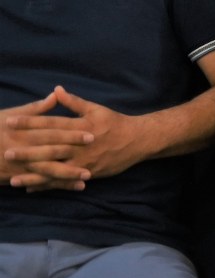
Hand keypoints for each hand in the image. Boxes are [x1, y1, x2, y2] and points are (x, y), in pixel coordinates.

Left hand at [3, 86, 152, 188]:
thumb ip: (74, 102)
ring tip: (13, 180)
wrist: (138, 141)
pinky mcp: (87, 174)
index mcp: (80, 126)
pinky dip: (48, 185)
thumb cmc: (115, 123)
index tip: (10, 122)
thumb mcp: (96, 109)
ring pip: (56, 170)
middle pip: (50, 149)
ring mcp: (84, 161)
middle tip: (7, 153)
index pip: (51, 123)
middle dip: (27, 152)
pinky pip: (64, 181)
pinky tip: (31, 188)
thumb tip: (56, 90)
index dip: (30, 122)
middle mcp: (80, 145)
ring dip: (34, 176)